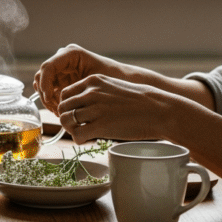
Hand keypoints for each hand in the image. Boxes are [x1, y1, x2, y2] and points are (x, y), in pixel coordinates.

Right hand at [33, 44, 120, 114]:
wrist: (124, 81)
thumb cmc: (114, 79)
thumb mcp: (95, 83)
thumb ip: (76, 90)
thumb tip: (61, 102)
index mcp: (71, 54)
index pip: (48, 67)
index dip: (45, 84)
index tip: (50, 99)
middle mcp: (63, 59)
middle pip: (42, 76)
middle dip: (46, 94)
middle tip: (56, 109)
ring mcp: (62, 69)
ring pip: (43, 84)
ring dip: (48, 99)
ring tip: (60, 112)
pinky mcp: (62, 80)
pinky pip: (50, 91)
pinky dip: (52, 102)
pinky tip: (62, 111)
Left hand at [55, 73, 178, 143]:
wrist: (159, 110)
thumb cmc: (140, 101)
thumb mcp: (114, 86)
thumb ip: (97, 91)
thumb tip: (83, 104)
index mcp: (93, 81)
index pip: (65, 93)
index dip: (67, 106)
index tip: (74, 114)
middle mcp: (91, 93)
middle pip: (62, 107)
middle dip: (66, 118)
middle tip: (77, 126)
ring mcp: (95, 109)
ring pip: (66, 121)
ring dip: (71, 129)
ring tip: (82, 133)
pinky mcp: (101, 126)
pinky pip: (77, 135)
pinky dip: (78, 139)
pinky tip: (87, 139)